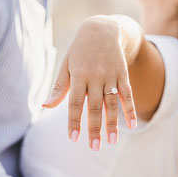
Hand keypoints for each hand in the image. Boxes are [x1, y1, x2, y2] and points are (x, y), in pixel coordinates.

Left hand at [43, 16, 142, 149]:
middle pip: (95, 106)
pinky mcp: (123, 75)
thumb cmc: (80, 51)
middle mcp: (95, 77)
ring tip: (112, 141)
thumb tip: (45, 106)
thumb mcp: (67, 65)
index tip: (73, 138)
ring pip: (112, 103)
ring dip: (113, 123)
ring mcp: (111, 76)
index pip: (75, 103)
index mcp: (79, 75)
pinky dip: (130, 109)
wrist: (103, 29)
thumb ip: (59, 87)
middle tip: (94, 147)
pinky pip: (128, 94)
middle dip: (94, 128)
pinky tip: (132, 125)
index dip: (74, 121)